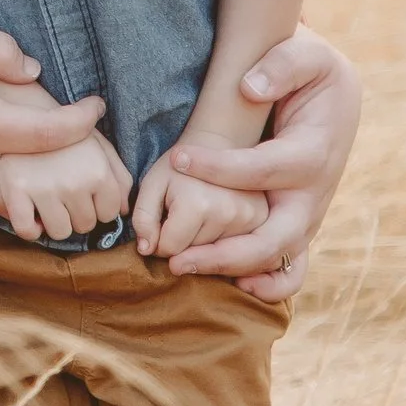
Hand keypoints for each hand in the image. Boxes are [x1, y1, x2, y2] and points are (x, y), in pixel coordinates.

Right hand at [0, 9, 102, 207]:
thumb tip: (33, 71)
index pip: (46, 135)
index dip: (82, 123)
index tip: (98, 107)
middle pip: (34, 190)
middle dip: (66, 181)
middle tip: (89, 161)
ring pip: (4, 200)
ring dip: (32, 187)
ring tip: (51, 166)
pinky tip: (3, 164)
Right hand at [0, 124, 132, 245]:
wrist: (22, 104)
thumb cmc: (65, 129)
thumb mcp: (98, 143)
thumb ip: (119, 175)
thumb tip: (124, 210)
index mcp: (98, 172)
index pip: (110, 213)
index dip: (100, 204)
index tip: (88, 191)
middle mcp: (73, 183)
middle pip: (86, 225)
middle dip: (79, 213)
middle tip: (66, 190)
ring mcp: (43, 189)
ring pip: (60, 232)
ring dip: (56, 222)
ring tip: (50, 200)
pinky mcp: (14, 191)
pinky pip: (26, 229)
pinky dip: (30, 228)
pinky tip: (32, 213)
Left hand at [131, 148, 267, 262]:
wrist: (216, 147)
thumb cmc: (178, 169)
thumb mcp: (151, 186)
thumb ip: (143, 219)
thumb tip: (146, 250)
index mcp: (198, 204)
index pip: (170, 250)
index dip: (160, 241)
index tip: (164, 221)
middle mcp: (229, 214)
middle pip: (194, 257)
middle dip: (183, 245)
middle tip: (184, 216)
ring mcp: (251, 220)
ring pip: (214, 258)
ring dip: (203, 247)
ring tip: (201, 217)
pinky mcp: (262, 223)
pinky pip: (234, 252)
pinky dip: (221, 245)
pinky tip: (217, 224)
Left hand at [158, 27, 362, 304]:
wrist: (335, 93)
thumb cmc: (313, 72)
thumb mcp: (306, 54)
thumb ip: (282, 64)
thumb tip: (251, 88)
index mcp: (313, 151)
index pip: (262, 169)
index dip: (221, 168)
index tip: (177, 159)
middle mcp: (314, 192)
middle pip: (276, 236)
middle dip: (227, 251)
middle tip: (176, 255)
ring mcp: (308, 213)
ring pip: (280, 259)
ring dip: (235, 270)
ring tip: (186, 267)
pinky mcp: (300, 223)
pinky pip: (293, 267)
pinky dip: (271, 284)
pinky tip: (236, 285)